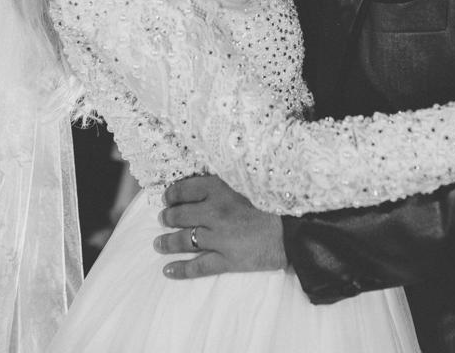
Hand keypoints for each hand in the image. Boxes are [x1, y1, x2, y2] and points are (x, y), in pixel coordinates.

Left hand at [153, 175, 286, 279]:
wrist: (295, 228)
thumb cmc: (274, 201)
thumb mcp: (247, 182)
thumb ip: (224, 183)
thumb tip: (202, 184)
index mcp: (219, 189)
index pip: (185, 189)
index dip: (172, 194)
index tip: (168, 197)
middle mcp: (214, 212)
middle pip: (180, 215)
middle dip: (167, 217)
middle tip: (163, 219)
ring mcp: (218, 238)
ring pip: (184, 240)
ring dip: (167, 243)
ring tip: (158, 244)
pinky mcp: (227, 260)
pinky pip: (198, 266)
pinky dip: (180, 270)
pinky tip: (167, 271)